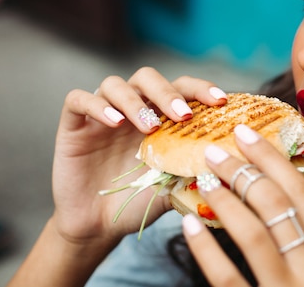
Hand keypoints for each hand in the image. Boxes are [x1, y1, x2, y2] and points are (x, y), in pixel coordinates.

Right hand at [51, 66, 227, 247]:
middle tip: (183, 116)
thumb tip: (229, 168)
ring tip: (150, 127)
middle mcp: (133, 107)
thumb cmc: (140, 200)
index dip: (201, 89)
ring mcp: (102, 114)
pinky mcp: (74, 125)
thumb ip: (196, 172)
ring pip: (115, 84)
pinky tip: (114, 123)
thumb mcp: (174, 185)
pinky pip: (78, 100)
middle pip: (148, 77)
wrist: (99, 225)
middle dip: (169, 92)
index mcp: (160, 115)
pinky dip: (97, 106)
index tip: (221, 101)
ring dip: (136, 101)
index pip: (182, 87)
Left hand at [181, 124, 303, 286]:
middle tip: (214, 152)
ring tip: (201, 181)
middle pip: (277, 206)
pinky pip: (228, 278)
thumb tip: (268, 186)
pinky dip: (206, 248)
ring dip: (224, 200)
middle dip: (243, 171)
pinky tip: (188, 225)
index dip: (272, 158)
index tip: (245, 133)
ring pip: (253, 234)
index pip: (303, 193)